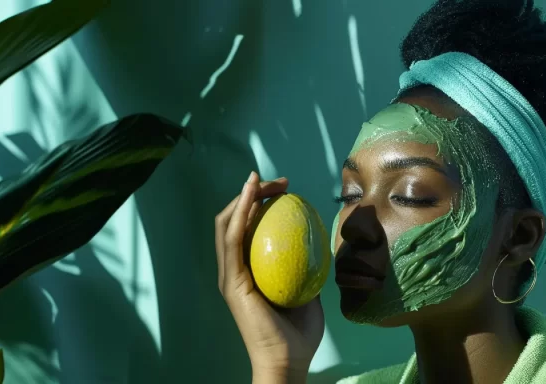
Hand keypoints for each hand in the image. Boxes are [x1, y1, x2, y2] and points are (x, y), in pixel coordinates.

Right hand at [214, 172, 324, 382]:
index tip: (286, 190)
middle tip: (280, 183)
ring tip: (264, 181)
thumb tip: (318, 247)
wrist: (288, 360)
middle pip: (234, 220)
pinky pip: (232, 237)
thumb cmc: (299, 334)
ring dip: (245, 196)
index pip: (247, 229)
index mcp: (247, 272)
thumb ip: (306, 271)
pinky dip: (240, 211)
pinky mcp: (230, 279)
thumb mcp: (307, 293)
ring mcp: (229, 274)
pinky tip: (253, 194)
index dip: (261, 203)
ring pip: (227, 223)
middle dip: (253, 194)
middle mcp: (233, 270)